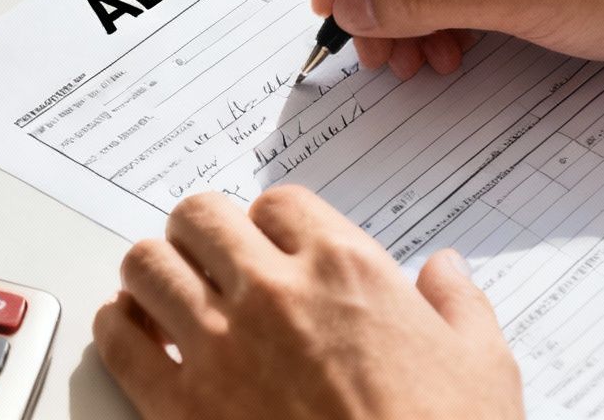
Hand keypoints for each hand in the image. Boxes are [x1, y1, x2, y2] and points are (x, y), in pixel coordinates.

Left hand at [93, 187, 522, 419]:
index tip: (273, 248)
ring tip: (167, 292)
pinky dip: (118, 327)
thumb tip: (446, 269)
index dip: (271, 224)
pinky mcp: (180, 405)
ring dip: (155, 272)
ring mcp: (220, 345)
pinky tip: (135, 334)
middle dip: (201, 235)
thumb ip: (458, 305)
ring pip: (148, 264)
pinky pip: (119, 339)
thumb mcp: (484, 366)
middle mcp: (274, 291)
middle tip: (209, 261)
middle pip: (199, 217)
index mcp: (345, 268)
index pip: (278, 203)